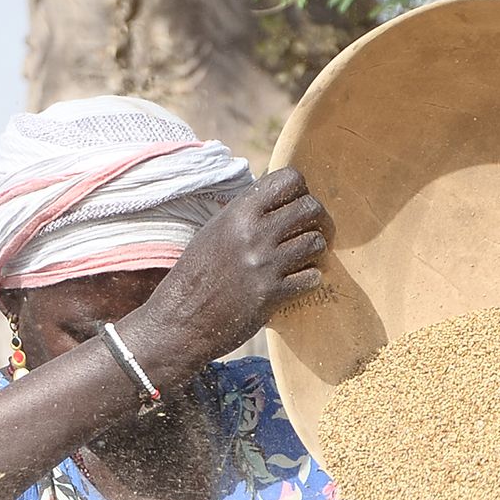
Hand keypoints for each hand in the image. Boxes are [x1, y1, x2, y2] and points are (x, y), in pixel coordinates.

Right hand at [127, 167, 334, 372]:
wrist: (180, 320)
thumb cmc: (198, 274)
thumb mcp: (216, 230)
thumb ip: (248, 213)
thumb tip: (283, 198)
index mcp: (238, 212)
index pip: (291, 179)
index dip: (301, 191)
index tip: (296, 207)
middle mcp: (253, 233)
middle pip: (311, 208)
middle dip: (319, 220)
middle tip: (314, 232)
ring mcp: (264, 264)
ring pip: (316, 243)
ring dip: (315, 251)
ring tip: (303, 259)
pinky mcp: (272, 294)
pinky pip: (312, 277)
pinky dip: (309, 279)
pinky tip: (296, 282)